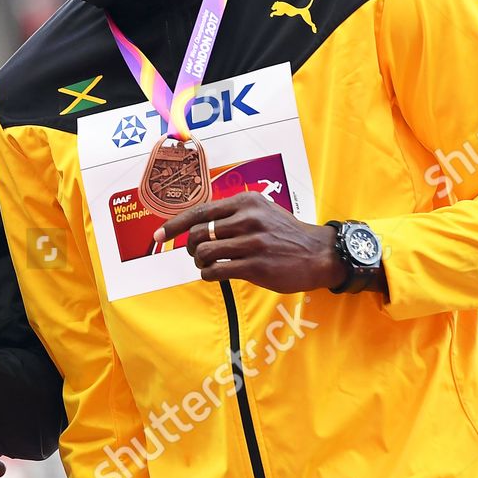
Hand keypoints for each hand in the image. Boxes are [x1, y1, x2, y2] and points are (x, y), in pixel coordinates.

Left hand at [154, 191, 341, 292]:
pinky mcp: (256, 266)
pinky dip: (208, 274)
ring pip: (203, 252)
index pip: (199, 211)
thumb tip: (196, 222)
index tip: (158, 235)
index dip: (174, 224)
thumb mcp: (261, 211)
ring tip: (208, 265)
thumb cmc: (285, 233)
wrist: (319, 254)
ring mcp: (252, 243)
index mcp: (245, 202)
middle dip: (189, 247)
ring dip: (199, 262)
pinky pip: (216, 271)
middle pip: (197, 233)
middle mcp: (247, 219)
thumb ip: (232, 213)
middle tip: (196, 254)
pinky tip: (215, 274)